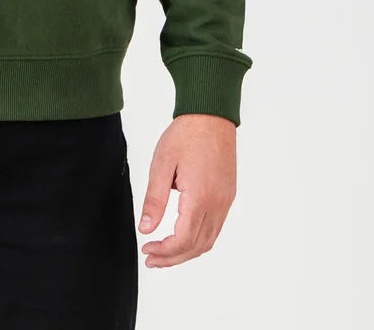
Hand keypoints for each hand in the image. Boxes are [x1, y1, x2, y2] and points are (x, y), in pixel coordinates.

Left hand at [138, 112, 236, 267]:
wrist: (211, 115)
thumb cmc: (186, 135)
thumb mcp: (162, 164)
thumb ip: (154, 199)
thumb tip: (145, 229)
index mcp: (200, 197)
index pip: (183, 240)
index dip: (164, 252)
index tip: (146, 249)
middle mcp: (217, 204)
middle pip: (197, 246)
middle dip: (173, 258)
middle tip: (151, 259)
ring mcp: (225, 201)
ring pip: (208, 241)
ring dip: (186, 252)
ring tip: (164, 253)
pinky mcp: (227, 196)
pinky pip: (215, 228)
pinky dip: (198, 239)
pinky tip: (183, 236)